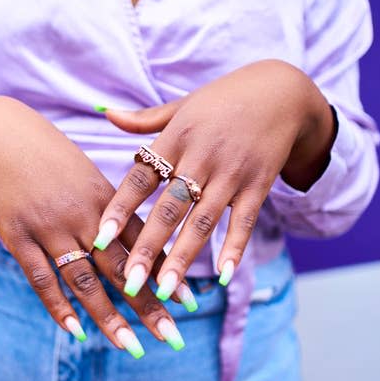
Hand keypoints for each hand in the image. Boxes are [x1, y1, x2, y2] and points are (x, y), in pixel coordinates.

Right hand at [0, 95, 191, 355]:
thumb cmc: (45, 152)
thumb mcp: (84, 172)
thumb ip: (105, 205)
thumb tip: (127, 236)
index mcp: (106, 197)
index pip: (143, 241)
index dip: (166, 272)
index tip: (189, 302)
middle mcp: (84, 215)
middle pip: (122, 267)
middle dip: (149, 305)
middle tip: (173, 339)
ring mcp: (50, 227)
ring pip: (85, 280)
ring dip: (110, 317)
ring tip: (133, 348)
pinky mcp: (17, 235)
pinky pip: (41, 278)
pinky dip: (58, 307)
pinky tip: (76, 331)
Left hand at [94, 60, 335, 298]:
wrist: (280, 91)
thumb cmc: (221, 100)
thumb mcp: (181, 105)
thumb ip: (144, 119)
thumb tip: (106, 114)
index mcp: (175, 138)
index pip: (140, 179)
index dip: (119, 210)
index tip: (99, 239)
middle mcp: (201, 157)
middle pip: (168, 209)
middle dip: (147, 248)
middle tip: (129, 282)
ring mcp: (231, 172)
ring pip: (203, 221)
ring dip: (183, 257)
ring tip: (166, 290)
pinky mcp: (259, 184)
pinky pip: (244, 220)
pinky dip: (234, 247)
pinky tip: (222, 275)